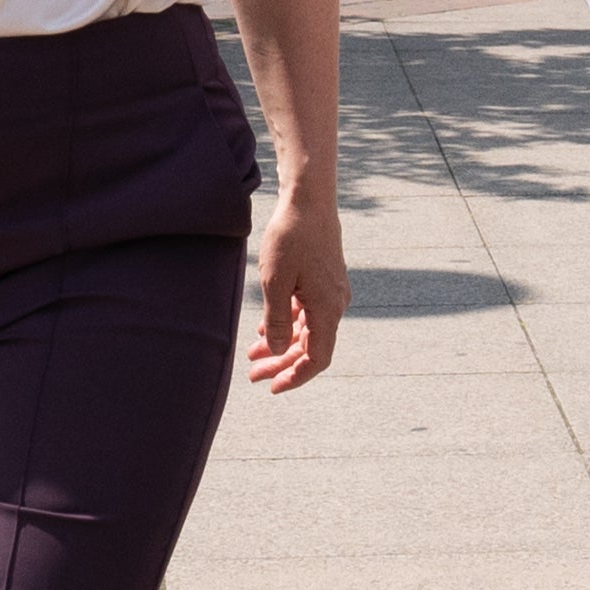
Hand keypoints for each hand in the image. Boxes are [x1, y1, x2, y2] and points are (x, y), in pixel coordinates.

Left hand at [248, 192, 349, 391]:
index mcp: (327, 309)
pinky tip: (268, 328)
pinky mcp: (325, 280)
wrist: (309, 201)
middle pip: (311, 346)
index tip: (273, 387)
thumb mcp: (275, 282)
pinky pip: (308, 313)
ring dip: (282, 344)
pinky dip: (289, 324)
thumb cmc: (291, 238)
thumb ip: (278, 320)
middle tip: (253, 375)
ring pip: (308, 330)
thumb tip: (278, 350)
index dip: (296, 376)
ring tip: (254, 354)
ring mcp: (331, 292)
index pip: (317, 358)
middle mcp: (335, 304)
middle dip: (282, 363)